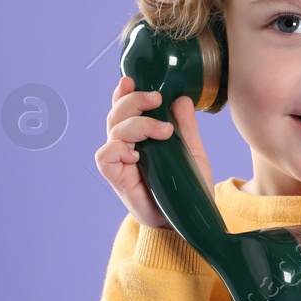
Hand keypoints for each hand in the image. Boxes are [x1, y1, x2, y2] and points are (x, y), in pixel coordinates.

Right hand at [98, 75, 213, 228]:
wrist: (191, 219)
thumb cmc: (189, 188)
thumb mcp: (193, 153)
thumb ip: (186, 128)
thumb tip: (181, 98)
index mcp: (142, 137)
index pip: (126, 110)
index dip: (124, 94)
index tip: (132, 81)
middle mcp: (128, 146)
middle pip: (117, 114)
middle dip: (134, 101)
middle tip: (156, 99)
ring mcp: (121, 162)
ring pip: (113, 131)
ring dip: (136, 124)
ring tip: (163, 131)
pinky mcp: (117, 179)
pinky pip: (106, 156)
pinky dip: (118, 149)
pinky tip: (137, 153)